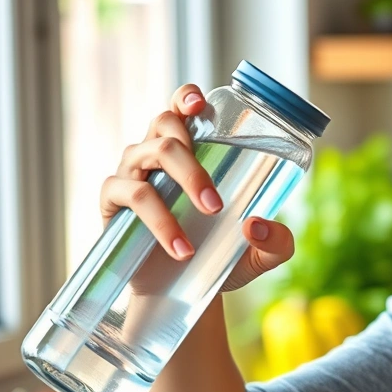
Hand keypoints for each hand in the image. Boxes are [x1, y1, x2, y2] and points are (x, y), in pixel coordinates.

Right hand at [99, 84, 293, 292]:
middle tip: (216, 205)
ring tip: (205, 220)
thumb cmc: (221, 258)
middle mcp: (156, 154)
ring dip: (181, 184)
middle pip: (166, 126)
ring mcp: (132, 173)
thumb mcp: (261, 255)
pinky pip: (131, 193)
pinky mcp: (113, 201)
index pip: (181, 109)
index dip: (186, 98)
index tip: (199, 106)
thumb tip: (257, 226)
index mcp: (190, 151)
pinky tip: (181, 248)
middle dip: (193, 162)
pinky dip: (159, 220)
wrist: (185, 293)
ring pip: (149, 154)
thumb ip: (277, 244)